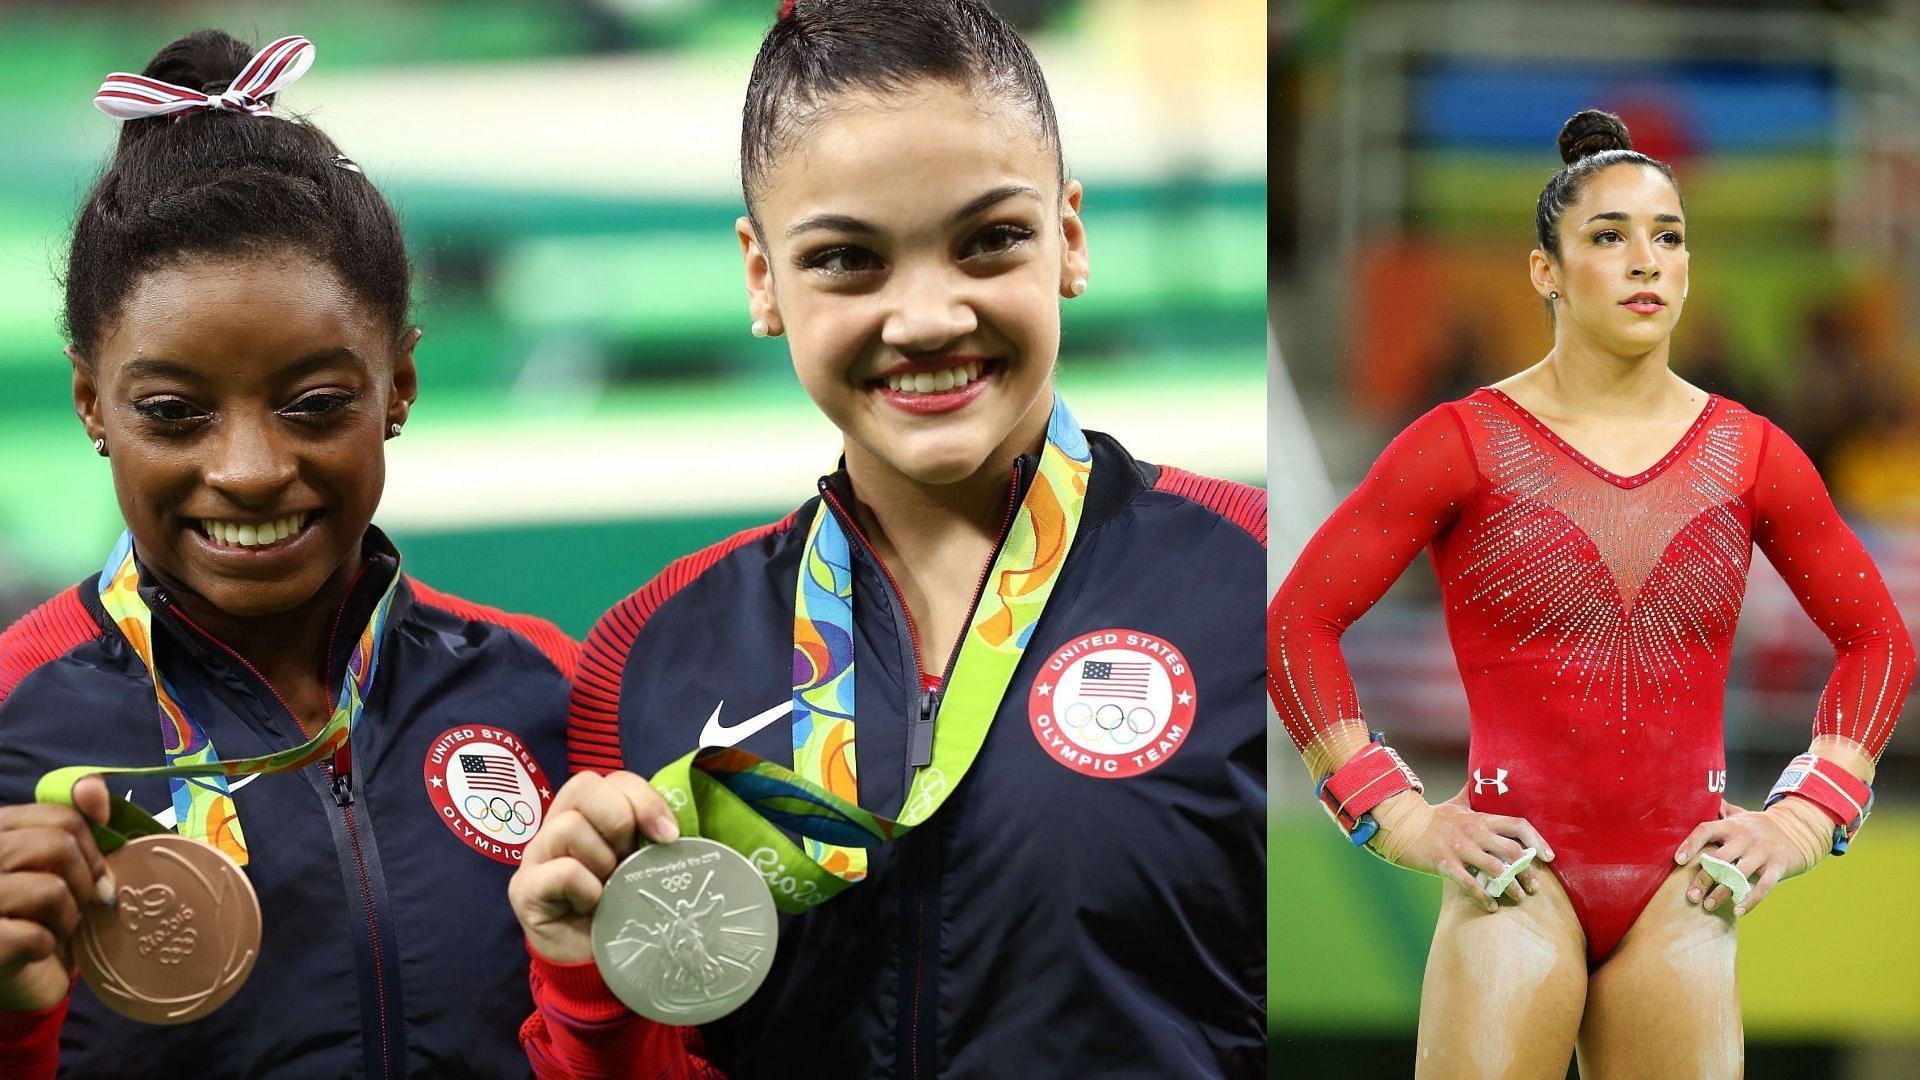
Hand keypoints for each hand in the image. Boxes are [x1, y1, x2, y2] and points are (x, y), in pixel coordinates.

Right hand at [0, 776, 113, 1011]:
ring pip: (48, 889)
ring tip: (56, 929)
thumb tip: (92, 783)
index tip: (98, 876)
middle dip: (83, 882)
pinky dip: (47, 947)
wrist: (18, 980)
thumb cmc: (42, 916)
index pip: (61, 816)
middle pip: (55, 845)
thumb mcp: (64, 866)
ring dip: (67, 917)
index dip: (92, 848)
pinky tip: (35, 951)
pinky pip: (33, 936)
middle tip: (82, 907)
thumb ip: (78, 824)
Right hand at [508, 771, 681, 963]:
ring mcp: (536, 855)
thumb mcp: (644, 865)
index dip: (645, 799)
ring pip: (569, 827)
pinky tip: (591, 907)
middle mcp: (556, 825)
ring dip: (602, 862)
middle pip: (584, 787)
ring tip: (606, 889)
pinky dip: (587, 890)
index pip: (613, 779)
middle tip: (627, 859)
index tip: (669, 836)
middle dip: (619, 821)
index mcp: (589, 813)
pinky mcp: (524, 889)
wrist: (598, 965)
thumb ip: (653, 837)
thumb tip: (675, 828)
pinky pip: (563, 870)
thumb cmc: (624, 908)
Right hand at [1375, 786, 1555, 912]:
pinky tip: (1492, 907)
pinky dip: (1484, 897)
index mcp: (1480, 818)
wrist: (1401, 825)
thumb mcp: (1455, 803)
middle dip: (1527, 871)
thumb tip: (1483, 776)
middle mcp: (1474, 832)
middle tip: (1535, 887)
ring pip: (1495, 870)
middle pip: (1512, 851)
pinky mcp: (1444, 863)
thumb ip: (1473, 793)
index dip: (1537, 841)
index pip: (1518, 825)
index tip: (1548, 856)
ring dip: (1511, 887)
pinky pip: (1469, 883)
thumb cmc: (1432, 816)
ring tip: (1518, 898)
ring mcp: (1459, 848)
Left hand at [1675, 797, 1830, 916]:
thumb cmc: (1758, 827)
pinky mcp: (1778, 866)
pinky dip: (1750, 900)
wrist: (1798, 830)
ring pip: (1739, 875)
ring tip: (1708, 906)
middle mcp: (1746, 837)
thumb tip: (1693, 799)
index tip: (1678, 860)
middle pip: (1720, 858)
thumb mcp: (1740, 815)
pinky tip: (1738, 911)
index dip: (1691, 844)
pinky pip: (1763, 886)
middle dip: (1704, 878)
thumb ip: (1718, 811)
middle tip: (1691, 896)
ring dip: (1723, 892)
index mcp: (1732, 825)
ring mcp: (1763, 852)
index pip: (1706, 830)